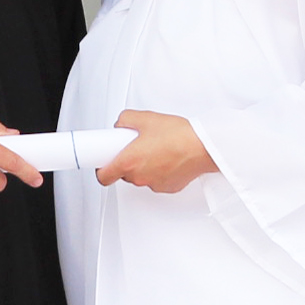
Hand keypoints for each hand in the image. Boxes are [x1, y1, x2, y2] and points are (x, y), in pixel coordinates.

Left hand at [96, 109, 215, 193]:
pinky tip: (168, 158)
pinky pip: (157, 180)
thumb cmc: (178, 135)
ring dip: (144, 166)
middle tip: (137, 146)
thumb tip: (121, 125)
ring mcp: (154, 184)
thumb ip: (125, 120)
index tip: (104, 161)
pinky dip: (159, 171)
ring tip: (157, 149)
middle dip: (128, 161)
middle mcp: (140, 177)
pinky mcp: (168, 187)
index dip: (101, 169)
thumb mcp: (145, 118)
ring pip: (141, 177)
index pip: (103, 177)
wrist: (203, 146)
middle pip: (124, 174)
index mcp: (129, 162)